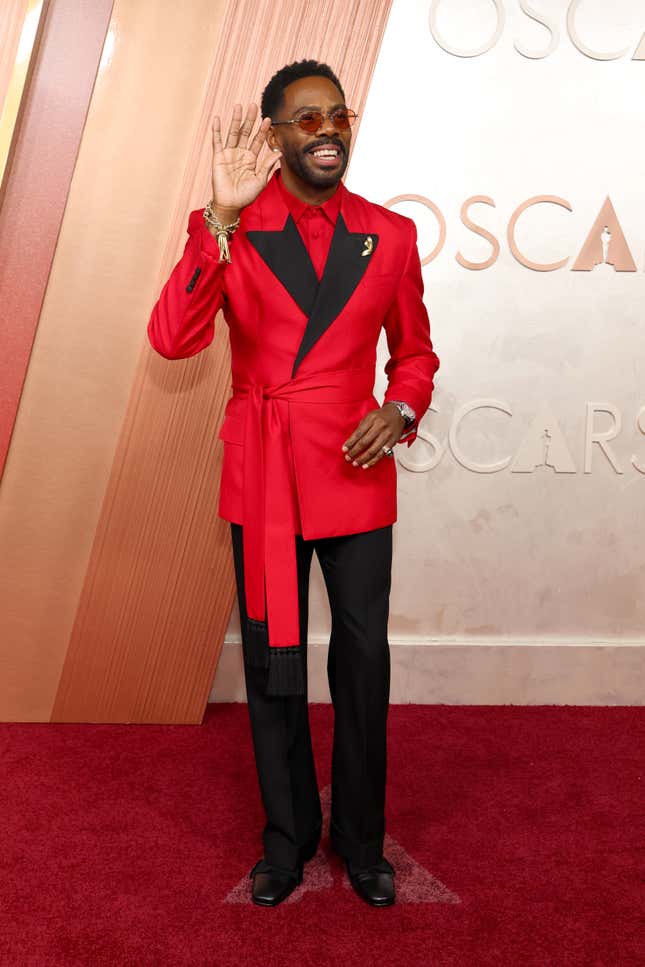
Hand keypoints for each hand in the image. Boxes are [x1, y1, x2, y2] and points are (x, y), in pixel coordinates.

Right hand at [210, 103, 281, 220]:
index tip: (268, 120)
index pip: (258, 141)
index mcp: (251, 159)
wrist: (231, 204)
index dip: (263, 131)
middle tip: (253, 105)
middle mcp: (240, 154)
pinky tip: (217, 119)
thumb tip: (278, 153)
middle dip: (250, 120)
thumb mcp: (260, 181)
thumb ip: (267, 166)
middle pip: (246, 133)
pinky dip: (217, 131)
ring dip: (235, 120)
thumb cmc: (246, 196)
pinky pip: (217, 142)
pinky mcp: (218, 157)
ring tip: (238, 107)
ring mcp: (229, 154)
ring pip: (233, 134)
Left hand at [341, 404, 404, 468]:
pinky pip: (381, 454)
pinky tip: (366, 465)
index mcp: (372, 419)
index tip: (344, 449)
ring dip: (362, 459)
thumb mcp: (369, 416)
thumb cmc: (381, 416)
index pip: (358, 433)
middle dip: (354, 452)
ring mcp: (387, 435)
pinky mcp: (392, 442)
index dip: (350, 443)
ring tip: (355, 463)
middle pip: (365, 442)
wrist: (398, 414)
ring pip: (373, 450)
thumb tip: (351, 442)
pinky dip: (373, 461)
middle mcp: (380, 427)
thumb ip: (361, 427)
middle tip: (348, 458)